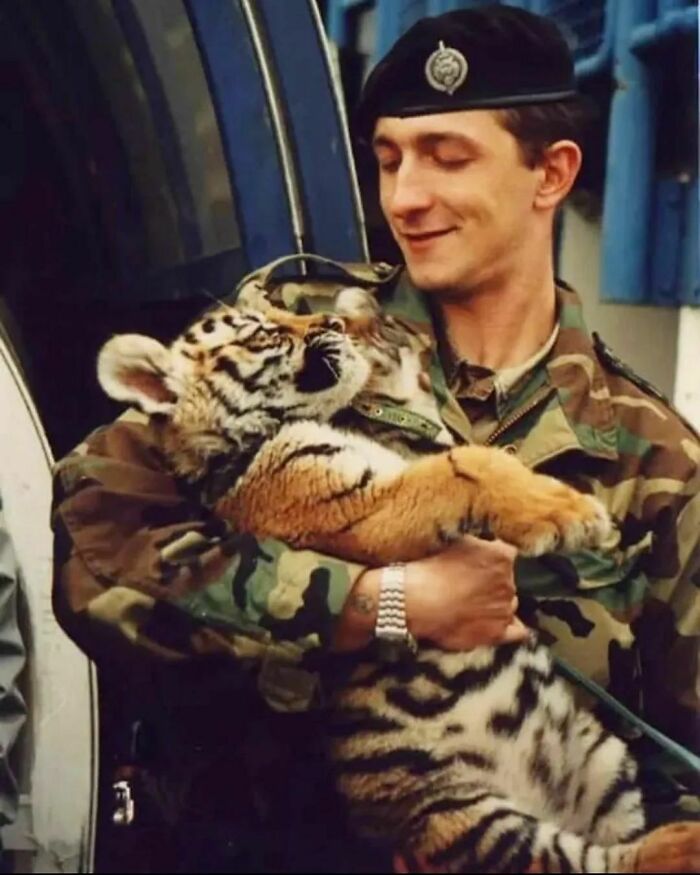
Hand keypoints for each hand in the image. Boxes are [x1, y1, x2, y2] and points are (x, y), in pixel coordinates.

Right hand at [404, 536, 528, 649]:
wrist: (419, 601)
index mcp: (502, 557)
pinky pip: (518, 631)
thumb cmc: (433, 569)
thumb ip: (480, 544)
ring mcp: (505, 609)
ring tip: (473, 605)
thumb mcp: (458, 542)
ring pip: (509, 604)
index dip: (491, 559)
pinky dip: (512, 627)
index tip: (477, 563)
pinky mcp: (497, 632)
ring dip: (497, 602)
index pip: (507, 555)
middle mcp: (509, 583)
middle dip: (493, 582)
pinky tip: (499, 624)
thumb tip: (488, 545)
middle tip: (469, 586)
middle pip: (507, 581)